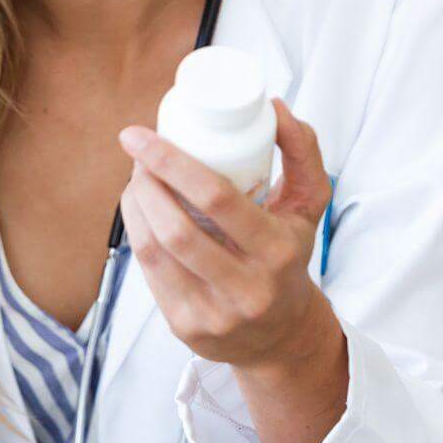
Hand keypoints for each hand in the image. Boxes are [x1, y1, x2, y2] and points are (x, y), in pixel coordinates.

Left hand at [119, 100, 347, 442]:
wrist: (281, 336)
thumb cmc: (289, 257)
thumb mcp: (308, 206)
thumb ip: (302, 152)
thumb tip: (274, 106)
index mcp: (278, 251)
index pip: (216, 198)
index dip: (170, 161)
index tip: (140, 136)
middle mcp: (247, 288)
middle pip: (176, 227)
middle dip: (146, 182)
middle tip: (139, 157)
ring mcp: (214, 313)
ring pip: (154, 250)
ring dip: (135, 206)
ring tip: (137, 180)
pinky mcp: (186, 327)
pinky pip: (148, 273)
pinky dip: (137, 234)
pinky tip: (139, 214)